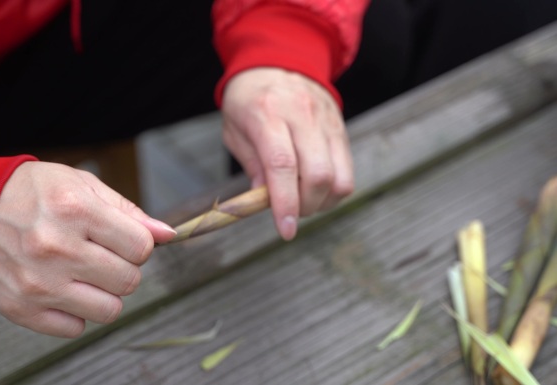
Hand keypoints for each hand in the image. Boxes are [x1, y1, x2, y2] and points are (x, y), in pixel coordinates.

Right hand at [0, 161, 175, 337]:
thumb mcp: (81, 185)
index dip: (138, 245)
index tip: (123, 240)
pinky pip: (75, 329)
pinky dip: (75, 312)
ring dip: (105, 294)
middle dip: (124, 268)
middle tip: (102, 255)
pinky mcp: (22, 309)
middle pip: (129, 281)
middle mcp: (56, 248)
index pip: (141, 248)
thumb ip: (127, 211)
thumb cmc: (33, 194)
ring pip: (109, 310)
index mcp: (75, 210)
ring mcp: (38, 283)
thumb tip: (167, 234)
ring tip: (85, 275)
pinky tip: (62, 288)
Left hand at [221, 68, 353, 239]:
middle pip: (318, 175)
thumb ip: (251, 165)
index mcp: (267, 114)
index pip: (282, 164)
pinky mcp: (341, 129)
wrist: (279, 61)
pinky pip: (348, 171)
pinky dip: (334, 192)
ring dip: (322, 203)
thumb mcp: (235, 130)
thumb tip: (265, 201)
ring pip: (339, 177)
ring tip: (302, 201)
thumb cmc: (249, 101)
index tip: (284, 230)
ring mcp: (326, 121)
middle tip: (289, 213)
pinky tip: (315, 190)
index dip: (285, 202)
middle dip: (305, 206)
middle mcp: (302, 115)